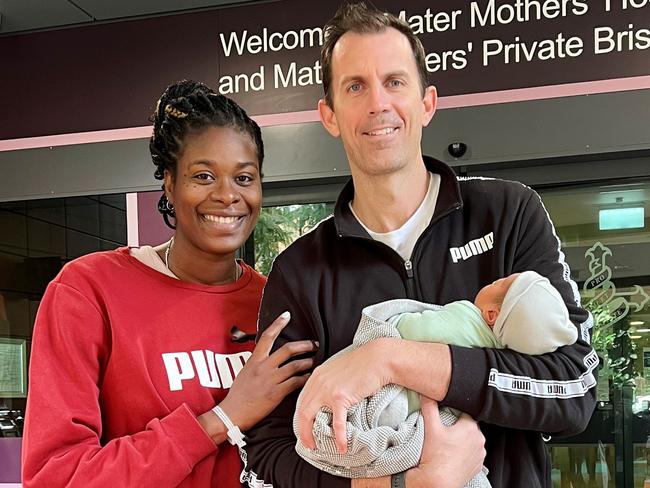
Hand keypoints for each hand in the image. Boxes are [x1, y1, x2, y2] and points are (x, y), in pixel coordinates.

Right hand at [217, 311, 316, 431]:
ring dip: (308, 362)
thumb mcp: (245, 372)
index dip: (278, 324)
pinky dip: (305, 378)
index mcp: (254, 360)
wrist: (231, 413)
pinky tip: (310, 377)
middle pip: (288, 349)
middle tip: (314, 344)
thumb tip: (268, 357)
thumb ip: (257, 363)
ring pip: (295, 365)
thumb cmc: (237, 395)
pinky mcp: (276, 393)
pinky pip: (295, 382)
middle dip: (305, 345)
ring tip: (315, 361)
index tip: (287, 315)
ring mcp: (270, 380)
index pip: (267, 336)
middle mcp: (263, 367)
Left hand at [296, 338, 392, 453]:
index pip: (301, 400)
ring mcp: (327, 390)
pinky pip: (337, 422)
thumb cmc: (362, 364)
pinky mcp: (341, 397)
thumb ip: (329, 381)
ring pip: (310, 417)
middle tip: (308, 443)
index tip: (305, 429)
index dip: (300, 418)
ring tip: (317, 447)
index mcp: (316, 376)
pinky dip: (339, 437)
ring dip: (311, 435)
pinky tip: (342, 447)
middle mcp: (318, 382)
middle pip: (301, 411)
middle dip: (302, 431)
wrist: (377, 359)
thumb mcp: (338, 369)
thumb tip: (328, 398)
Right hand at [406, 397, 485, 487]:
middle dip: (458, 427)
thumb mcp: (430, 427)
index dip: (452, 414)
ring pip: (471, 440)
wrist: (437, 482)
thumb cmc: (435, 456)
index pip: (463, 413)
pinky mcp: (478, 466)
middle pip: (468, 426)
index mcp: (471, 428)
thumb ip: (429, 407)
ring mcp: (480, 455)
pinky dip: (465, 453)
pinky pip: (472, 453)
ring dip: (462, 440)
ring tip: (448, 444)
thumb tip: (426, 393)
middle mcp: (480, 440)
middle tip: (444, 432)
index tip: (444, 419)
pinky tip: (453, 454)